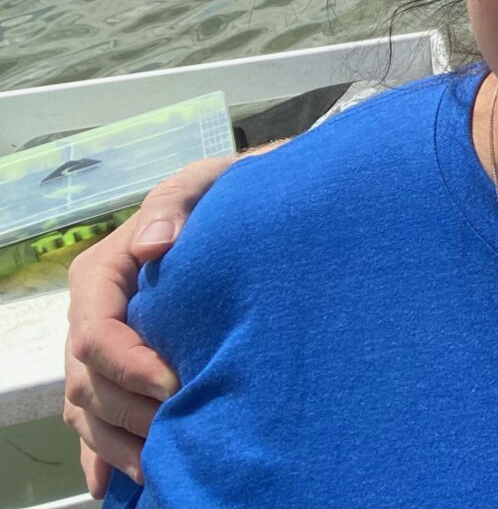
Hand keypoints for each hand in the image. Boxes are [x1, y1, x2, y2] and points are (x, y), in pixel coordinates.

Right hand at [63, 154, 236, 496]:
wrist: (245, 211)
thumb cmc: (221, 197)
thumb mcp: (202, 184)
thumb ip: (176, 202)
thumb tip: (154, 242)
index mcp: (101, 275)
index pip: (96, 335)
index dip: (130, 366)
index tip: (176, 382)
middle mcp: (91, 316)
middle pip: (87, 383)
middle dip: (129, 413)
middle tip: (178, 431)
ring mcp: (100, 350)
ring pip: (88, 411)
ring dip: (118, 444)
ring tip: (160, 467)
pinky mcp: (118, 372)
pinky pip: (94, 423)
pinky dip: (103, 456)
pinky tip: (116, 486)